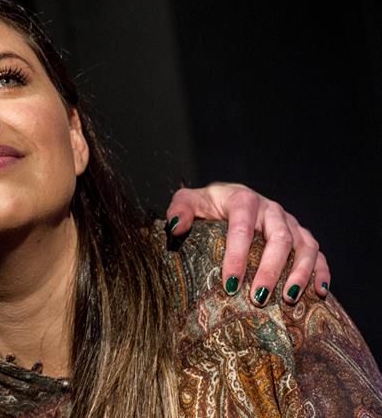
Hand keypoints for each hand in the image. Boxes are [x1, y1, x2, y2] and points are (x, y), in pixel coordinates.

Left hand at [166, 182, 329, 305]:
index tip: (229, 283)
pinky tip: (319, 293)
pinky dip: (322, 272)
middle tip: (257, 299)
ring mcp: (290, 223)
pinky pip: (319, 253)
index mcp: (243, 200)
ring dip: (299, 274)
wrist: (229, 198)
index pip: (242, 228)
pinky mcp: (301, 236)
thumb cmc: (208, 205)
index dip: (237, 256)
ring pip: (304, 246)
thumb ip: (180, 209)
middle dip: (269, 271)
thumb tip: (176, 226)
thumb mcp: (189, 201)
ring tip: (287, 299)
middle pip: (279, 239)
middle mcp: (271, 210)